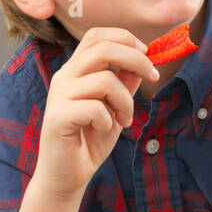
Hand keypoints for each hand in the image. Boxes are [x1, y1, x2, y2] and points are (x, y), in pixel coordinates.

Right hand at [34, 28, 159, 198]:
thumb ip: (125, 81)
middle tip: (153, 76)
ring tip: (124, 119)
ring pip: (105, 80)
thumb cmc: (90, 139)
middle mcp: (64, 77)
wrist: (68, 175)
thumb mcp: (115, 106)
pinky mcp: (57, 117)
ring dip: (125, 101)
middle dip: (136, 59)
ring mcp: (58, 96)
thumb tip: (144, 58)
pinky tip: (102, 131)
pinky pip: (95, 108)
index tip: (147, 53)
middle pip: (102, 48)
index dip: (125, 38)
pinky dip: (108, 120)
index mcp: (76, 70)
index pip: (96, 35)